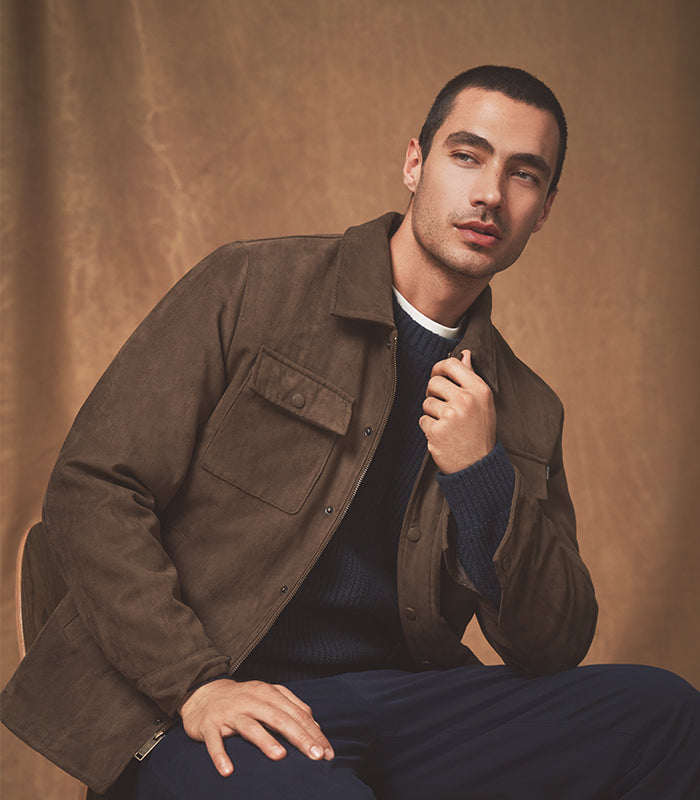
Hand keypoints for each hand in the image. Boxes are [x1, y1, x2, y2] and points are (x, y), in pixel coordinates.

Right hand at [179, 678, 334, 776]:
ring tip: (280, 756)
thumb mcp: (268, 697)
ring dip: (265, 741)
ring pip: (250, 726)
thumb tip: (316, 729)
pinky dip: (220, 755)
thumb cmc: (243, 699)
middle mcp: (251, 700)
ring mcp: (230, 713)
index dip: (314, 732)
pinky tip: (228, 771)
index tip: (327, 752)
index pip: (296, 713)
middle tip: (315, 756)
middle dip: (299, 737)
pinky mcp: (210, 726)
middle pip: (279, 718)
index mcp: (268, 693)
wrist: (203, 694)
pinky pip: (215, 742)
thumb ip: (292, 709)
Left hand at [419, 350, 495, 473]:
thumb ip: (472, 377)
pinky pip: (423, 419)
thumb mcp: (484, 403)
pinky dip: (429, 427)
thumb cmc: (480, 432)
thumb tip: (465, 355)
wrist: (478, 465)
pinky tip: (443, 434)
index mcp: (479, 390)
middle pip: (434, 382)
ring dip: (432, 412)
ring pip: (427, 402)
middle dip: (433, 393)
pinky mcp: (436, 430)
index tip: (438, 374)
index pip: (452, 365)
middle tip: (442, 404)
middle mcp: (465, 400)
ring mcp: (450, 416)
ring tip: (447, 423)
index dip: (440, 368)